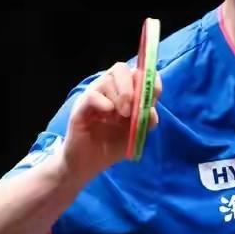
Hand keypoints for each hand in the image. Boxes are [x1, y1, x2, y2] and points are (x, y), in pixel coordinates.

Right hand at [62, 62, 161, 179]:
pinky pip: (92, 95)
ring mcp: (93, 96)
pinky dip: (103, 102)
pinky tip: (107, 114)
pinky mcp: (80, 107)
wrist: (88, 164)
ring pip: (107, 80)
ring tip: (120, 117)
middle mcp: (108, 90)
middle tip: (132, 108)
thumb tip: (152, 110)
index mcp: (123, 93)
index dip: (147, 77)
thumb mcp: (136, 135)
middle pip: (120, 68)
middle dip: (131, 85)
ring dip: (119, 97)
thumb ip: (147, 122)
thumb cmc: (111, 146)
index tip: (154, 91)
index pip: (136, 73)